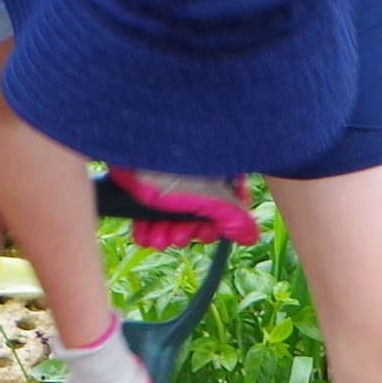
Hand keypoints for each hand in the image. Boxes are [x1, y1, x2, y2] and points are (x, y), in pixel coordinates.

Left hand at [94, 170, 261, 250]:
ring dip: (165, 233)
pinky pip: (147, 206)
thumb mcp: (209, 196)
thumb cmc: (173, 166)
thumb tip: (251, 237)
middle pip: (195, 211)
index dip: (214, 224)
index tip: (203, 235)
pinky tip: (144, 237)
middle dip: (185, 232)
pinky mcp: (143, 178)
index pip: (226, 203)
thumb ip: (234, 218)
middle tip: (176, 239)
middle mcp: (195, 170)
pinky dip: (147, 225)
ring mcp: (168, 173)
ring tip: (156, 240)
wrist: (130, 142)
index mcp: (218, 168)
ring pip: (170, 212)